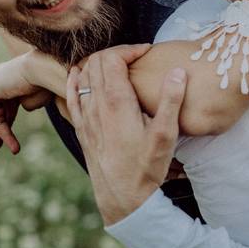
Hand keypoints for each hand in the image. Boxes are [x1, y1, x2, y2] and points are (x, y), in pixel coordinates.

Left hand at [0, 52, 59, 153]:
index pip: (9, 105)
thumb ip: (30, 103)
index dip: (9, 123)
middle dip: (0, 130)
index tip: (11, 139)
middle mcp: (1, 79)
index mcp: (15, 80)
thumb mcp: (39, 97)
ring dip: (0, 134)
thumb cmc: (45, 82)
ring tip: (0, 150)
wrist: (39, 70)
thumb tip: (24, 106)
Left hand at [65, 44, 187, 224]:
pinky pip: (71, 95)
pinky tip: (80, 75)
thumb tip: (177, 71)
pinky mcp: (81, 128)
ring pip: (83, 75)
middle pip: (97, 61)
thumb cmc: (147, 167)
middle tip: (136, 57)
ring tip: (119, 65)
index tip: (146, 52)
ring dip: (99, 63)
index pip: (113, 58)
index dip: (130, 49)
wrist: (123, 198)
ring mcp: (86, 117)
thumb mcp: (166, 134)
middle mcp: (96, 105)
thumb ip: (171, 100)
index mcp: (117, 102)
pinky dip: (75, 79)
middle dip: (117, 52)